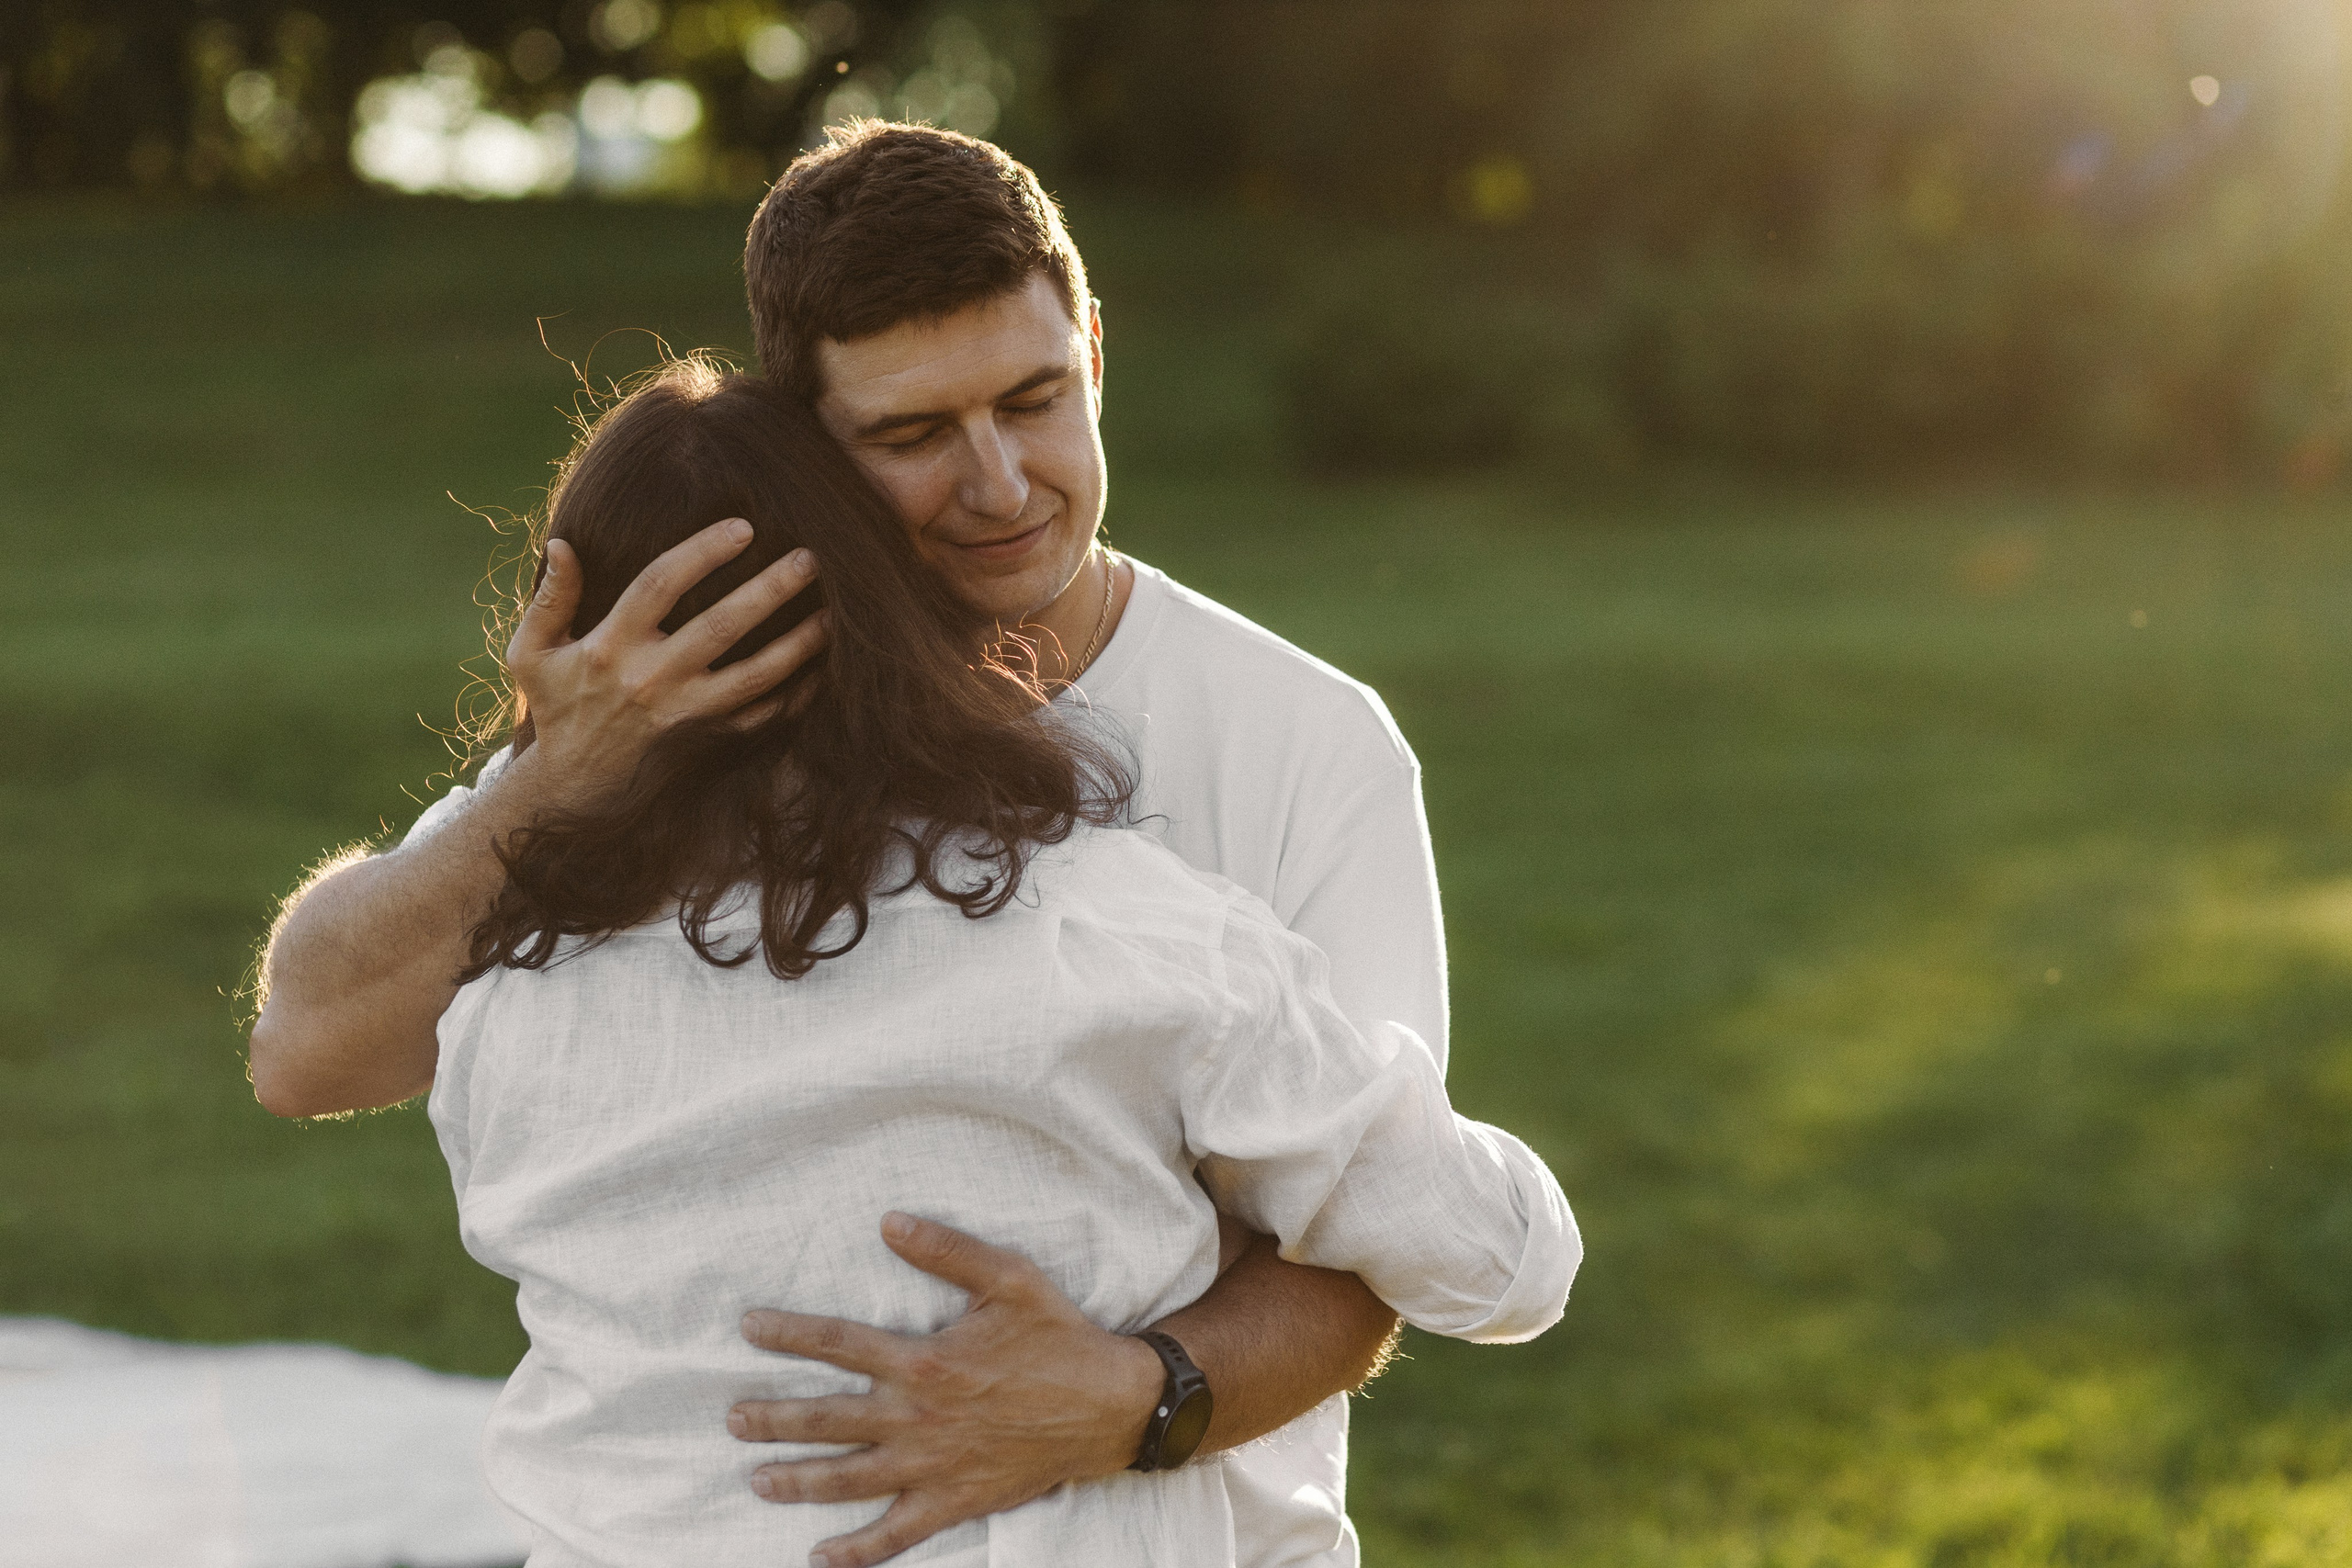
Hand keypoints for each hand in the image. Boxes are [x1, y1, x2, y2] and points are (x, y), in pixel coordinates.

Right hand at [505, 519, 828, 806]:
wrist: (577, 787)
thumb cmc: (558, 706)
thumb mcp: (532, 653)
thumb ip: (551, 598)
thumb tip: (563, 543)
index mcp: (610, 647)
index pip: (659, 584)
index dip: (702, 551)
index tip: (744, 526)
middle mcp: (653, 679)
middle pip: (722, 626)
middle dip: (771, 589)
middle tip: (811, 557)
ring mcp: (686, 713)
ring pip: (757, 675)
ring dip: (800, 642)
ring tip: (836, 611)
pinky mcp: (709, 738)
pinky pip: (765, 713)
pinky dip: (799, 689)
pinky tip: (826, 662)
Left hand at [729, 1212, 1164, 1567]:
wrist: (1110, 1407)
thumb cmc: (1058, 1337)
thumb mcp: (1009, 1278)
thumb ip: (946, 1249)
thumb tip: (889, 1220)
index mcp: (925, 1360)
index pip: (839, 1344)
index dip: (789, 1333)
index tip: (748, 1327)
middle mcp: (918, 1418)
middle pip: (827, 1420)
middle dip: (774, 1419)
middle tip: (731, 1418)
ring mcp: (932, 1467)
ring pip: (848, 1478)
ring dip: (797, 1480)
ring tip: (757, 1479)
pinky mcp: (953, 1501)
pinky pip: (895, 1533)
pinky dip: (856, 1551)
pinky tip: (820, 1556)